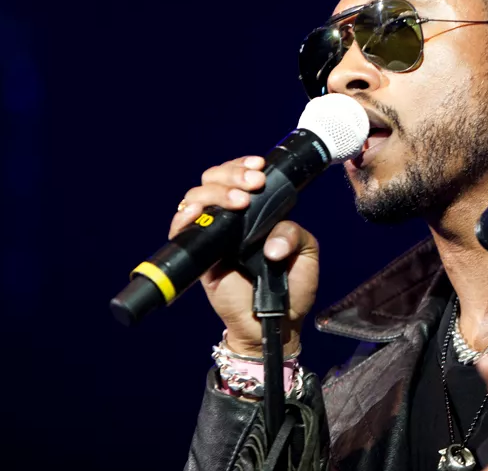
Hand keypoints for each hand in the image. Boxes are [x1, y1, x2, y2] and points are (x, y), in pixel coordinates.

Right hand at [169, 155, 319, 356]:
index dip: (242, 166)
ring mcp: (213, 237)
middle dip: (231, 174)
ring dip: (215, 191)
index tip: (260, 169)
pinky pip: (181, 232)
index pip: (238, 177)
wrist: (277, 322)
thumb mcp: (306, 252)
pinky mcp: (200, 258)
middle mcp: (230, 220)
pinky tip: (199, 211)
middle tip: (254, 183)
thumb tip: (269, 242)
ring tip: (240, 201)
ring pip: (196, 197)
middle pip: (213, 180)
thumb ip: (294, 234)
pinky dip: (185, 217)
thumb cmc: (292, 287)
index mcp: (254, 213)